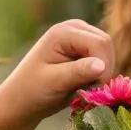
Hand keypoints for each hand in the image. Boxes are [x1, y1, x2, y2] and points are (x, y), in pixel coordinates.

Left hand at [0, 20, 114, 129]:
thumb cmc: (32, 90)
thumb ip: (78, 72)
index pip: (99, 43)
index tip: (92, 89)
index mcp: (63, 32)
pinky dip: (98, 75)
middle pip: (106, 45)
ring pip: (108, 53)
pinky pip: (104, 60)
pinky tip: (83, 85)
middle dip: (103, 70)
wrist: (22, 100)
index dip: (103, 66)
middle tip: (87, 90)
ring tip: (82, 88)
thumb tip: (102, 66)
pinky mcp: (84, 50)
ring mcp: (80, 38)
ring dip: (101, 73)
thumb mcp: (54, 82)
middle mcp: (73, 29)